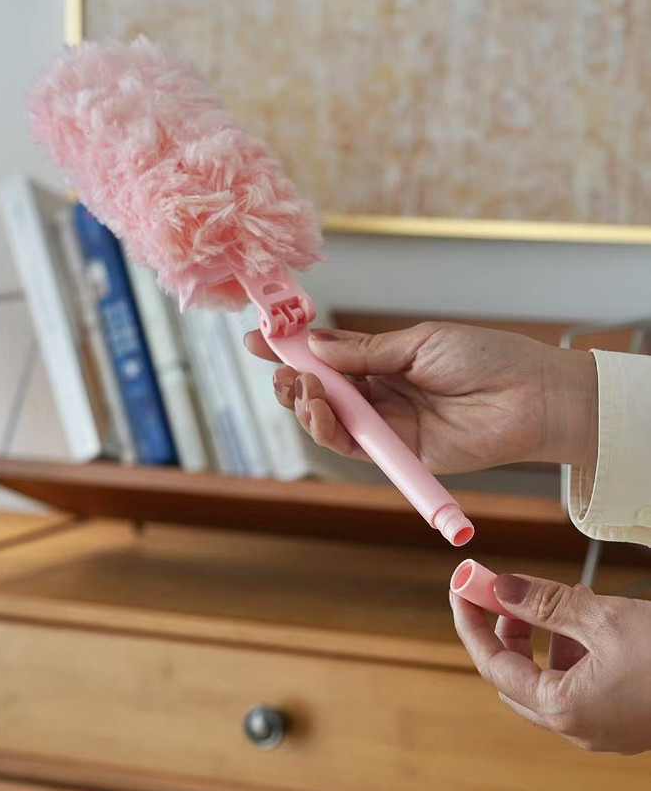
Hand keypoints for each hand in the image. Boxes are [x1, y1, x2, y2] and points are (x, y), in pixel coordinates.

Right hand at [245, 323, 596, 473]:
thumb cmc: (486, 359)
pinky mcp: (399, 453)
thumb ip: (365, 352)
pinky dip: (329, 429)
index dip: (293, 348)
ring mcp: (388, 424)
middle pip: (322, 391)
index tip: (259, 337)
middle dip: (292, 379)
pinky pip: (354, 446)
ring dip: (306, 405)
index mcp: (384, 359)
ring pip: (330, 421)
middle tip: (279, 368)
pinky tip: (320, 408)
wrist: (531, 396)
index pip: (328, 354)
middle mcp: (381, 393)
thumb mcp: (419, 343)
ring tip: (303, 388)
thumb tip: (316, 346)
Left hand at [451, 575, 650, 753]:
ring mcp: (602, 728)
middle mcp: (577, 727)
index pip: (493, 665)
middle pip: (517, 676)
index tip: (463, 588)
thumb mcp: (603, 621)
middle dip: (508, 629)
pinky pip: (581, 686)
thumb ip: (546, 604)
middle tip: (506, 592)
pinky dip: (575, 652)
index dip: (472, 623)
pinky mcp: (623, 720)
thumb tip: (501, 588)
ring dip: (547, 637)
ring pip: (551, 680)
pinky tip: (590, 622)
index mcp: (562, 708)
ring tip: (565, 598)